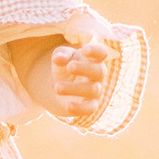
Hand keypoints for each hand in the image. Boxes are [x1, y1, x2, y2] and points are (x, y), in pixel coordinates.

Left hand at [23, 10, 115, 124]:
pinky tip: (67, 107)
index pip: (101, 52)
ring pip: (93, 90)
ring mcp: (93, 90)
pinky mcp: (87, 105)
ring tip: (57, 87)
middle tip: (68, 66)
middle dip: (84, 69)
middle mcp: (96, 73)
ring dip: (76, 89)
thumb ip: (60, 55)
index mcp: (91, 56)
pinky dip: (80, 109)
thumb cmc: (61, 62)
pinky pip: (89, 109)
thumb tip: (58, 57)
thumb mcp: (58, 56)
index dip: (96, 51)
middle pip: (99, 71)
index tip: (84, 49)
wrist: (57, 81)